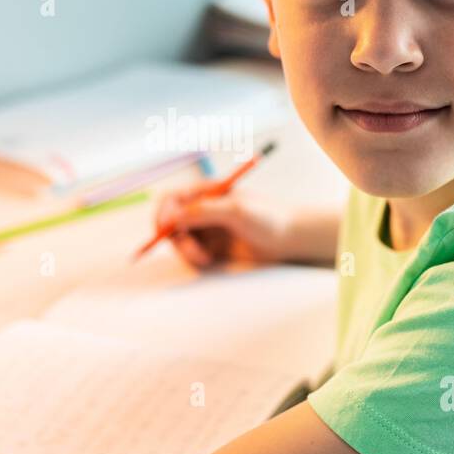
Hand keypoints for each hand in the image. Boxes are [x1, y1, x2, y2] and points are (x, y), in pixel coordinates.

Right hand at [155, 184, 292, 267]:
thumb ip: (204, 211)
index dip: (163, 212)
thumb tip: (174, 216)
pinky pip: (191, 253)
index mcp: (206, 193)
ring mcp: (207, 229)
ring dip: (185, 251)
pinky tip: (209, 260)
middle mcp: (203, 210)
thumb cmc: (268, 217)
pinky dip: (194, 258)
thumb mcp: (236, 210)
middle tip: (189, 250)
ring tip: (204, 258)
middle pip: (171, 222)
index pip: (172, 199)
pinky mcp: (212, 247)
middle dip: (174, 237)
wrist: (290, 238)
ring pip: (180, 241)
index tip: (164, 228)